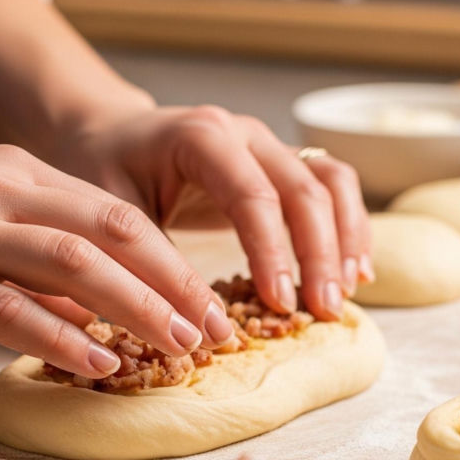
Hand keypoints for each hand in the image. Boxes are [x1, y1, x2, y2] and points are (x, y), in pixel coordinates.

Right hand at [0, 146, 240, 377]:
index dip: (173, 261)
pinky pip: (4, 308)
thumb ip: (35, 251)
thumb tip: (98, 305)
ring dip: (135, 307)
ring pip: (70, 263)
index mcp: (15, 172)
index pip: (117, 214)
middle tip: (214, 329)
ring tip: (176, 346)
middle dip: (173, 282)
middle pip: (111, 231)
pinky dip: (59, 337)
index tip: (209, 302)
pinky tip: (97, 364)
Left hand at [46, 99, 372, 320]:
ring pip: (330, 182)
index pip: (253, 195)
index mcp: (202, 136)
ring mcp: (268, 145)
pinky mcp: (280, 164)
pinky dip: (349, 226)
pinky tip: (355, 269)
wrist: (108, 134)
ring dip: (345, 238)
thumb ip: (154, 264)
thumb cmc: (104, 172)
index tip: (279, 302)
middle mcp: (245, 134)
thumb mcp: (112, 216)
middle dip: (319, 254)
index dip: (272, 252)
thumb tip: (199, 325)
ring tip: (348, 291)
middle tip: (324, 310)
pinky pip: (331, 186)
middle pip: (304, 189)